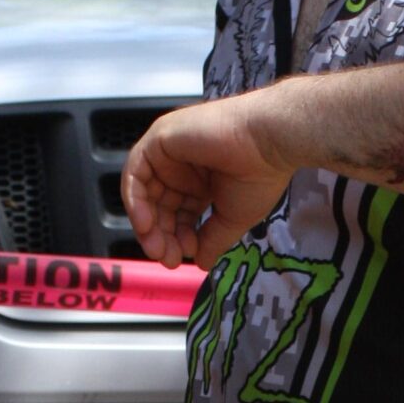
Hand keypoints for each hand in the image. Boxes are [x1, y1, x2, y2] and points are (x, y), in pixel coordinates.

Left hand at [124, 97, 294, 268]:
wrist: (268, 142)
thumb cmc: (258, 176)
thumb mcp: (233, 218)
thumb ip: (212, 240)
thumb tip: (202, 263)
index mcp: (201, 182)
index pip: (178, 214)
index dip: (178, 238)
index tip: (184, 258)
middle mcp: (182, 166)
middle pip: (159, 206)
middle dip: (161, 236)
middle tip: (168, 259)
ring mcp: (169, 152)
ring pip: (144, 192)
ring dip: (146, 224)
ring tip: (157, 248)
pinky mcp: (159, 139)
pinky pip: (135, 172)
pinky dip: (135, 200)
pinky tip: (146, 224)